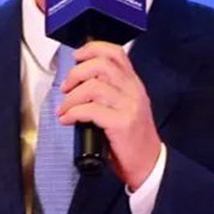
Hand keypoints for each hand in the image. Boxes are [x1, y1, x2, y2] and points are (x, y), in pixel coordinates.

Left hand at [57, 41, 161, 190]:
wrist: (148, 164)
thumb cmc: (132, 138)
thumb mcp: (125, 107)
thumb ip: (109, 91)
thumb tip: (78, 83)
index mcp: (133, 84)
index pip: (115, 53)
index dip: (92, 49)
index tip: (77, 56)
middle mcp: (133, 91)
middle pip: (101, 66)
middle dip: (76, 73)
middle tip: (66, 87)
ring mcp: (129, 106)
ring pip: (93, 87)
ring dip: (71, 97)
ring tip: (65, 108)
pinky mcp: (122, 123)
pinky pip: (90, 110)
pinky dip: (73, 113)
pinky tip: (68, 119)